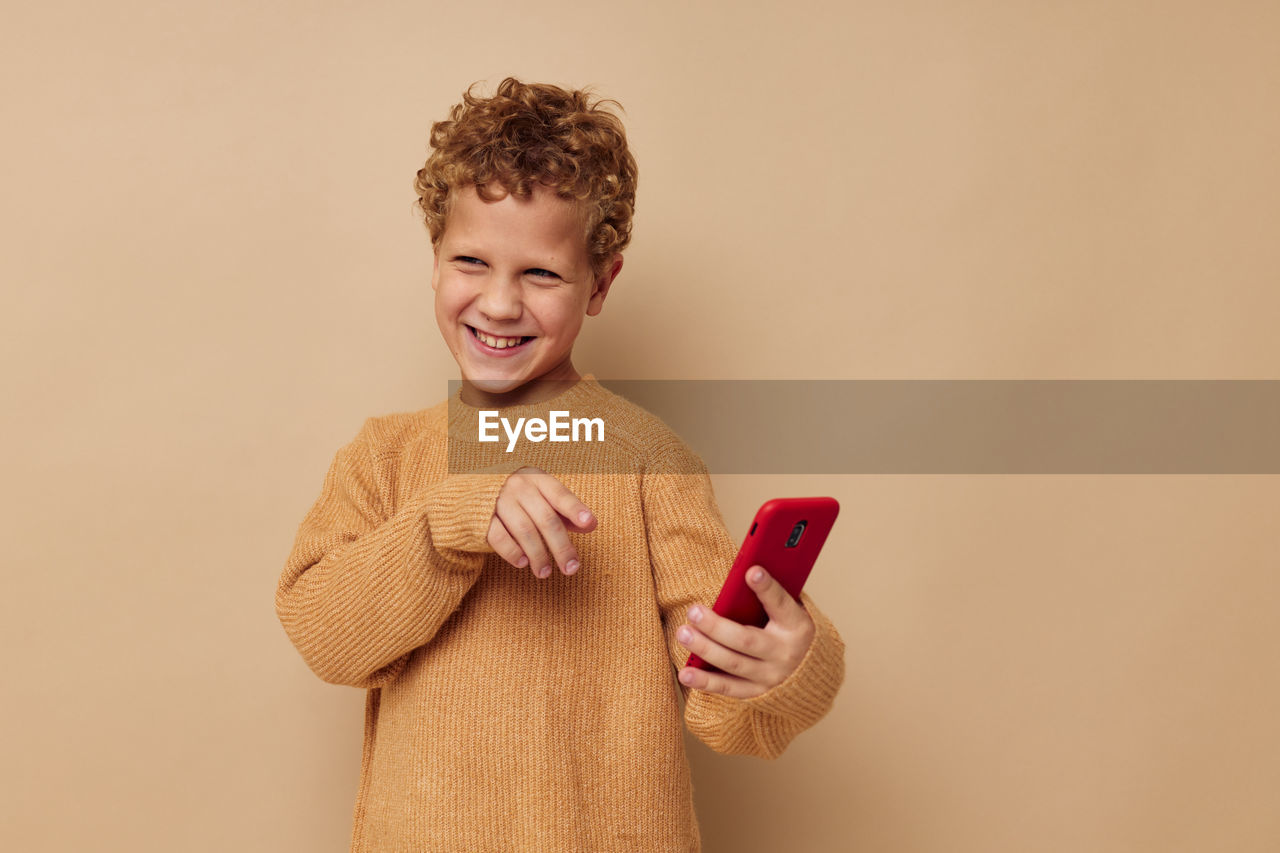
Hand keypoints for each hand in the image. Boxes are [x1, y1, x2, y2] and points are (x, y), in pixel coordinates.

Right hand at [487, 466, 596, 577]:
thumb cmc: (520, 497)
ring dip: (538, 555)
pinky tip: (523, 563)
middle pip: (545, 519)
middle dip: (561, 546)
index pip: (560, 494)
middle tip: (571, 568)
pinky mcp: (483, 519)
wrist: (475, 493)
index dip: (575, 509)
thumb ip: (565, 512)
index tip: (589, 523)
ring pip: (524, 530)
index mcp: (537, 478)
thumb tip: (591, 526)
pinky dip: (512, 552)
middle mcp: (518, 486)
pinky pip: (499, 538)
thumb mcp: (543, 497)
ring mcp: (499, 501)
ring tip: (545, 572)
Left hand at [675, 566, 814, 698]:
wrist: (807, 670)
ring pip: (733, 663)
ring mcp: (771, 676)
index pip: (781, 604)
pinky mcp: (757, 691)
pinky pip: (728, 688)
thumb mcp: (786, 610)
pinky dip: (705, 682)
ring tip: (683, 633)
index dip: (767, 588)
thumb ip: (767, 596)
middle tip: (693, 611)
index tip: (752, 571)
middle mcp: (785, 653)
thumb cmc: (787, 628)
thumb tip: (743, 572)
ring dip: (705, 649)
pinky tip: (685, 673)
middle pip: (746, 640)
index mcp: (796, 625)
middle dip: (716, 626)